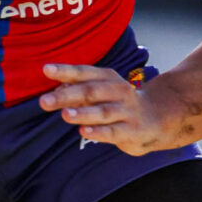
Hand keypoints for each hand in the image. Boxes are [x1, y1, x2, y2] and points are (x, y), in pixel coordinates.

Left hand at [37, 62, 186, 155]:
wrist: (157, 118)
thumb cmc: (119, 103)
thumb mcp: (102, 91)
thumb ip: (79, 91)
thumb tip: (55, 91)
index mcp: (108, 78)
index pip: (84, 72)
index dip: (65, 70)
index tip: (45, 69)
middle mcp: (118, 91)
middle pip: (91, 91)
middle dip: (67, 96)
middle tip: (44, 101)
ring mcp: (126, 111)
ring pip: (103, 111)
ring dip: (84, 113)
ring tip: (65, 114)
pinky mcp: (132, 130)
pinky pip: (114, 131)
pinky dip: (99, 132)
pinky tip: (84, 132)